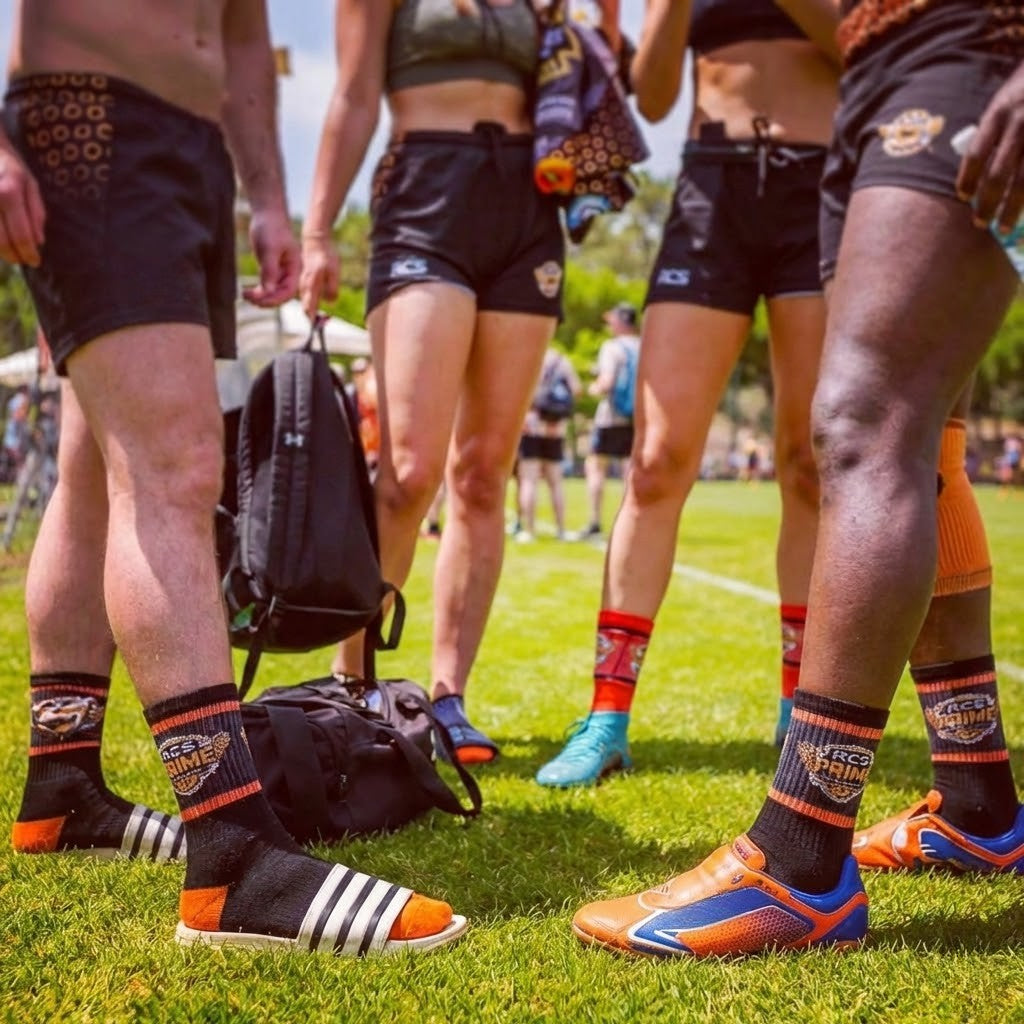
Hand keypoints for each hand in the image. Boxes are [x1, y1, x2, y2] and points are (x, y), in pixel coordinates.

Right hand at [0, 142, 44, 265]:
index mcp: (10, 192)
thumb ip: (36, 213)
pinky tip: (0, 241)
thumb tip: (38, 241)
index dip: (28, 253)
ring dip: (0, 251)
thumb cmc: (8, 165)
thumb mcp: (30, 183)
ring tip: (11, 253)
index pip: (21, 234)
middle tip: (22, 260)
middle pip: (1, 241)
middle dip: (14, 256)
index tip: (35, 262)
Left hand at [243, 208, 299, 306]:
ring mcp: (279, 272)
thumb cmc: (271, 228)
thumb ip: (269, 271)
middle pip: (280, 294)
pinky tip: (246, 292)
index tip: (260, 301)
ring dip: (260, 297)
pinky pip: (265, 286)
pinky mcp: (270, 269)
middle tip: (249, 299)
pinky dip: (257, 291)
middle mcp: (289, 273)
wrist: (267, 214)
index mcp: (295, 268)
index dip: (275, 299)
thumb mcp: (270, 249)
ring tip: (245, 296)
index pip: (289, 291)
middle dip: (266, 300)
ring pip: (272, 292)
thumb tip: (267, 291)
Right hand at [299, 234, 339, 319]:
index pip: (309, 308)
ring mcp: (303, 283)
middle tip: (319, 327)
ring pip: (306, 301)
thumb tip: (330, 302)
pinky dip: (311, 302)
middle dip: (312, 319)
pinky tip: (316, 305)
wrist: (315, 240)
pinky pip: (307, 295)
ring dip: (311, 312)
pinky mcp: (305, 279)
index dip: (313, 320)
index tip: (316, 329)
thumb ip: (331, 288)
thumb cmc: (326, 255)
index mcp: (311, 286)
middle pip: (307, 307)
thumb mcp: (333, 271)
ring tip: (318, 321)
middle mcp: (304, 286)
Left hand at [956, 60, 1023, 234]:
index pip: (976, 153)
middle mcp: (1020, 122)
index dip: (968, 179)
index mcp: (999, 112)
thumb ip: (992, 132)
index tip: (963, 198)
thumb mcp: (1004, 101)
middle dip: (988, 202)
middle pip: (999, 173)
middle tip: (980, 223)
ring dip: (1012, 208)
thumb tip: (975, 173)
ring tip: (1004, 227)